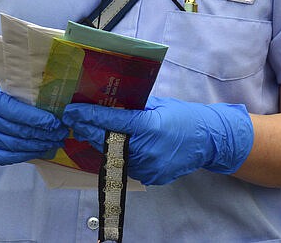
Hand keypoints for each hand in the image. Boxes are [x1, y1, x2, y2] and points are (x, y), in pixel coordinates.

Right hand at [0, 66, 68, 164]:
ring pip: (14, 146)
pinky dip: (25, 155)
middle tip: (60, 134)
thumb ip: (25, 96)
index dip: (38, 119)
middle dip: (43, 134)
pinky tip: (39, 151)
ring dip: (38, 146)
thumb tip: (55, 107)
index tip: (56, 122)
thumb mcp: (7, 87)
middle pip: (17, 131)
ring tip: (54, 143)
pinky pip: (6, 158)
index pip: (16, 112)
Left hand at [62, 97, 253, 184]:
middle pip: (107, 141)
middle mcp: (146, 149)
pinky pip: (126, 167)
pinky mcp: (151, 177)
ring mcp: (149, 167)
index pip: (111, 121)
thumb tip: (110, 104)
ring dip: (100, 145)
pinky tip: (111, 147)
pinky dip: (117, 157)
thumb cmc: (184, 116)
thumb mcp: (158, 105)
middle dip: (88, 130)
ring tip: (90, 132)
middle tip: (74, 121)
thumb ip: (134, 107)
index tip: (72, 111)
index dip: (89, 116)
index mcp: (148, 126)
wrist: (208, 140)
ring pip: (114, 157)